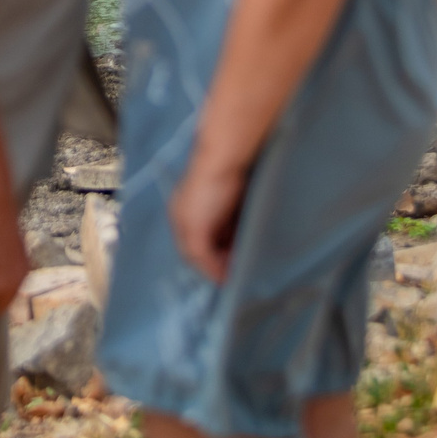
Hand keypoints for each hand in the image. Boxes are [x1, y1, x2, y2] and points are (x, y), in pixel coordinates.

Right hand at [170, 157, 248, 284]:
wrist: (228, 157)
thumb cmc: (206, 190)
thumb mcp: (193, 225)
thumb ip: (198, 252)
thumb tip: (216, 276)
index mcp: (182, 222)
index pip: (193, 255)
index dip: (209, 268)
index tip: (228, 279)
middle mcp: (197, 217)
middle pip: (209, 248)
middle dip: (223, 261)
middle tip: (242, 271)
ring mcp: (217, 210)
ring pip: (225, 240)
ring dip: (236, 251)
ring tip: (250, 259)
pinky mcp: (235, 203)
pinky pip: (239, 228)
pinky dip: (244, 238)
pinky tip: (254, 241)